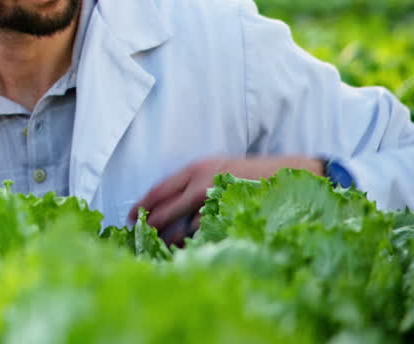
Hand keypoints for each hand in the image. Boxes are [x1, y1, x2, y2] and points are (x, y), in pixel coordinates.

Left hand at [128, 155, 323, 245]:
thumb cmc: (247, 171)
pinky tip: (188, 250)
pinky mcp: (230, 217)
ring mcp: (216, 202)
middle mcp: (200, 183)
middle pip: (165, 210)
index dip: (141, 204)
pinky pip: (205, 235)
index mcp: (193, 169)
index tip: (129, 216)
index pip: (158, 189)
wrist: (287, 174)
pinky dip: (194, 244)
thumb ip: (191, 182)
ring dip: (170, 240)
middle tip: (140, 238)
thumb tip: (165, 202)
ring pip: (183, 228)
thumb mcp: (214, 167)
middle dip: (150, 227)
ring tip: (161, 249)